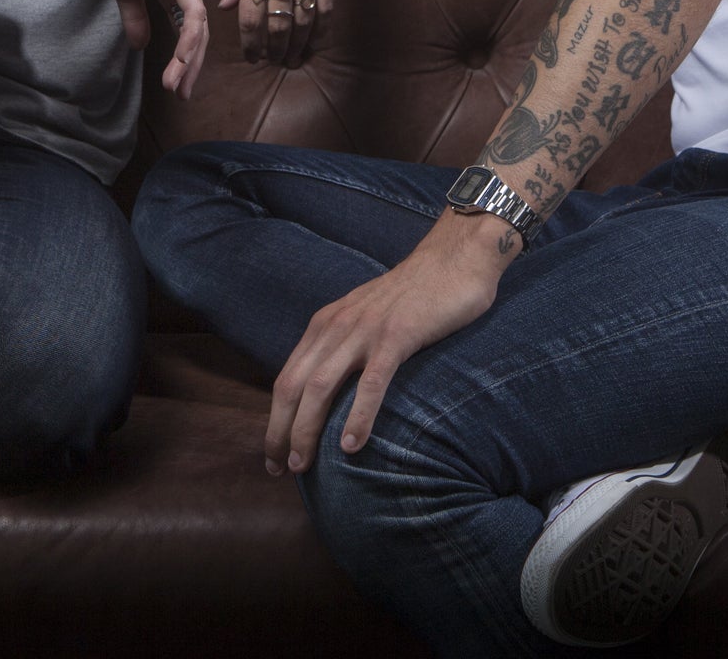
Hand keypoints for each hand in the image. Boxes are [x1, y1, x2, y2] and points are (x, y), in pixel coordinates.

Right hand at [88, 0, 208, 98]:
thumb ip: (136, 17)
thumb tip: (141, 46)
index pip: (189, 31)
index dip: (184, 60)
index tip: (175, 84)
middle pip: (199, 36)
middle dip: (191, 68)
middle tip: (181, 94)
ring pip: (199, 31)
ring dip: (189, 62)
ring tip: (176, 85)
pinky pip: (193, 17)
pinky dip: (189, 41)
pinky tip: (183, 61)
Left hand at [222, 0, 335, 66]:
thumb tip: (226, 8)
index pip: (251, 18)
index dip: (251, 43)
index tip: (251, 55)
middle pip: (278, 26)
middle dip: (274, 50)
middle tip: (271, 61)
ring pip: (304, 23)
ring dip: (297, 46)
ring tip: (292, 59)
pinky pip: (326, 8)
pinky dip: (321, 29)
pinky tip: (315, 41)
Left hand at [265, 212, 513, 474]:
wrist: (455, 257)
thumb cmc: (415, 294)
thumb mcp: (366, 317)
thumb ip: (347, 346)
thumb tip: (335, 392)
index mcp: (325, 324)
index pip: (286, 378)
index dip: (275, 420)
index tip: (273, 454)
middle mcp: (336, 325)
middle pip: (293, 386)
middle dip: (279, 431)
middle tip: (279, 470)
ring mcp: (365, 330)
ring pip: (320, 386)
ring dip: (306, 430)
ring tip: (302, 465)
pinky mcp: (397, 335)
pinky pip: (371, 382)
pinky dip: (357, 416)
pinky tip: (351, 446)